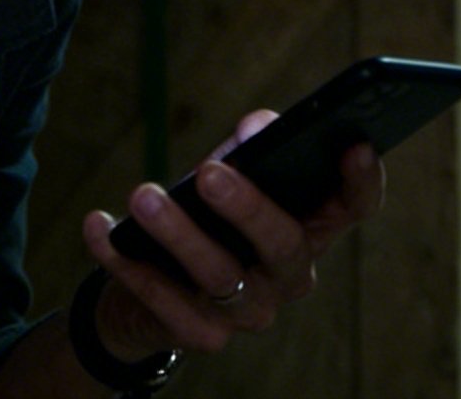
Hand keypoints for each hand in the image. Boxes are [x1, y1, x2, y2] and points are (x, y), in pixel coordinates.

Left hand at [81, 109, 385, 358]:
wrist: (153, 290)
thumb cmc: (207, 217)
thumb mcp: (229, 176)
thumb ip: (246, 150)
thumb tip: (258, 125)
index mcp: (311, 228)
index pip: (353, 208)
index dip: (361, 181)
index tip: (355, 144)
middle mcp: (289, 276)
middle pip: (284, 244)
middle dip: (248, 207)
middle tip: (210, 173)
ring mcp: (249, 311)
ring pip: (220, 275)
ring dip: (178, 234)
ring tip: (142, 197)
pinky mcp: (201, 334)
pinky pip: (161, 298)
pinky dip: (124, 260)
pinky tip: (98, 225)